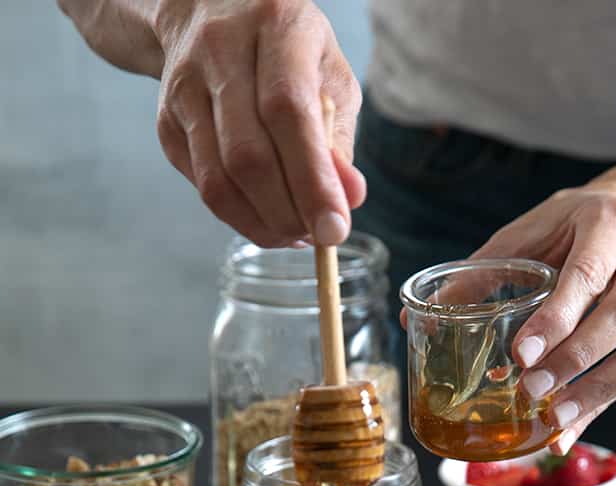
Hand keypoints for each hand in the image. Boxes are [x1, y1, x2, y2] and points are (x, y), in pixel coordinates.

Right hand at [154, 0, 365, 245]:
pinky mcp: (167, 123)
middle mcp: (221, 51)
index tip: (334, 228)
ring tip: (293, 233)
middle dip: (287, 213)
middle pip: (248, 156)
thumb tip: (349, 199)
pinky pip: (202, 186)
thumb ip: (340, 139)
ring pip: (218, 181)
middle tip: (315, 235)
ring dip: (261, 223)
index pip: (288, 112)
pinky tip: (265, 216)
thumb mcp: (328, 77)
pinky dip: (239, 216)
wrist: (207, 13)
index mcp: (276, 25)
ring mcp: (184, 88)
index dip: (312, 180)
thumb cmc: (286, 50)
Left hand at [470, 182, 615, 452]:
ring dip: (598, 389)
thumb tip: (418, 321)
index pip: (587, 273)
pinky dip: (606, 403)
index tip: (522, 354)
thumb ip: (481, 272)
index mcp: (608, 222)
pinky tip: (571, 429)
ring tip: (553, 418)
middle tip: (532, 390)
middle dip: (577, 358)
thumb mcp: (530, 231)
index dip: (557, 318)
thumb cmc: (578, 222)